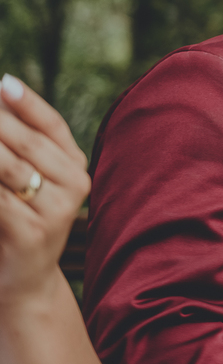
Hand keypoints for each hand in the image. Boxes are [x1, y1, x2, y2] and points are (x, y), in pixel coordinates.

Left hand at [0, 75, 89, 304]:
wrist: (24, 280)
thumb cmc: (19, 222)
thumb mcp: (26, 181)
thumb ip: (19, 148)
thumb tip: (4, 101)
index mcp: (75, 167)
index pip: (53, 126)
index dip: (29, 104)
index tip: (5, 82)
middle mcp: (74, 184)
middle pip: (28, 143)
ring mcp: (57, 209)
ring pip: (10, 168)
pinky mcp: (33, 232)